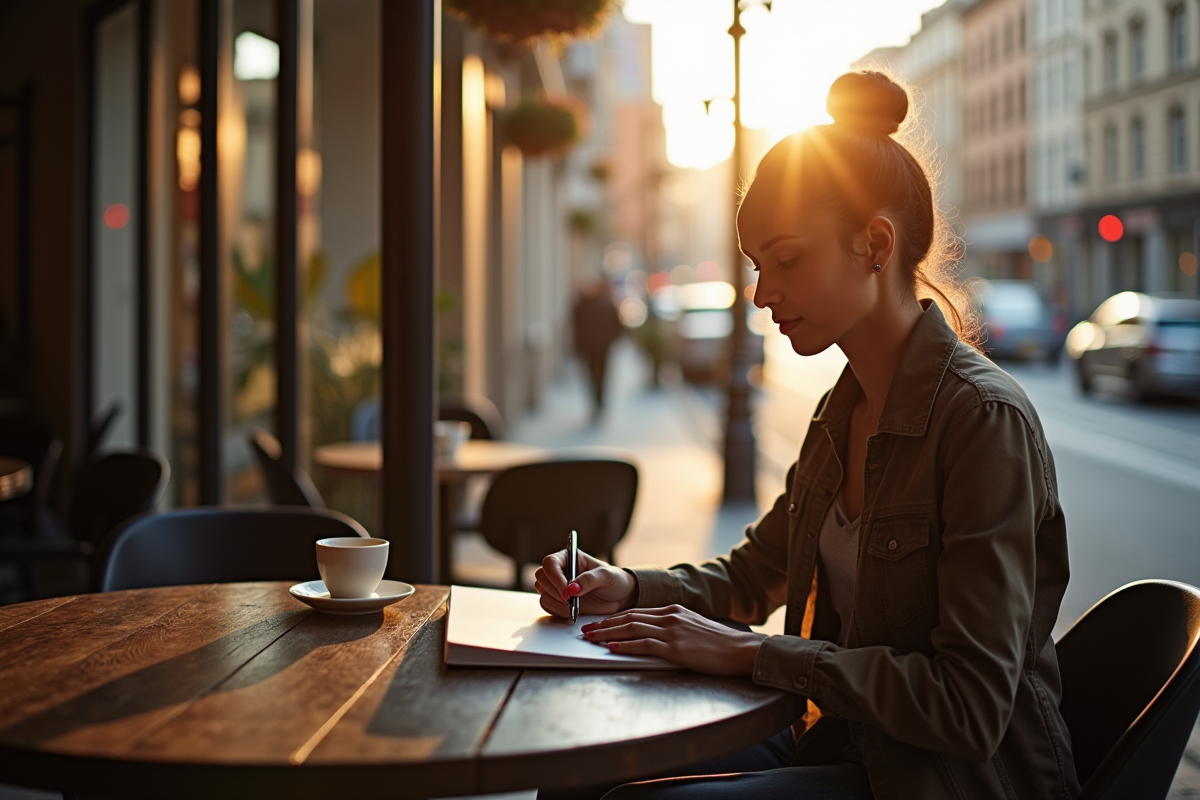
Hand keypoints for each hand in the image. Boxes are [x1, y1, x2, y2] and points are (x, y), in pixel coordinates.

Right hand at [533, 548, 637, 617]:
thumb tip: (571, 588)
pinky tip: (572, 613)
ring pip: (542, 593)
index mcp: (570, 557)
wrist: (619, 598)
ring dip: (557, 603)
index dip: (555, 577)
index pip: (550, 563)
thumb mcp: (607, 576)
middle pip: (541, 577)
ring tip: (575, 606)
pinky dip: (558, 612)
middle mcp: (560, 570)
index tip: (567, 592)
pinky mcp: (558, 601)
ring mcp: (557, 586)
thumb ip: (589, 580)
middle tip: (571, 601)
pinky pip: (547, 606)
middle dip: (555, 592)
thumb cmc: (614, 580)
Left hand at [581, 605, 766, 676]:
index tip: (599, 622)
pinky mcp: (675, 648)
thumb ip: (673, 628)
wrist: (740, 650)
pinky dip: (625, 645)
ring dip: (608, 633)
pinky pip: (644, 645)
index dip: (615, 617)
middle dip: (605, 623)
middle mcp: (670, 616)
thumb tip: (652, 637)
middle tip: (587, 630)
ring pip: (632, 628)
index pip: (636, 611)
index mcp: (673, 610)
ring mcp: (672, 631)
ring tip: (591, 638)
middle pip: (629, 617)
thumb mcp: (693, 628)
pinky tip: (612, 647)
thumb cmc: (718, 644)